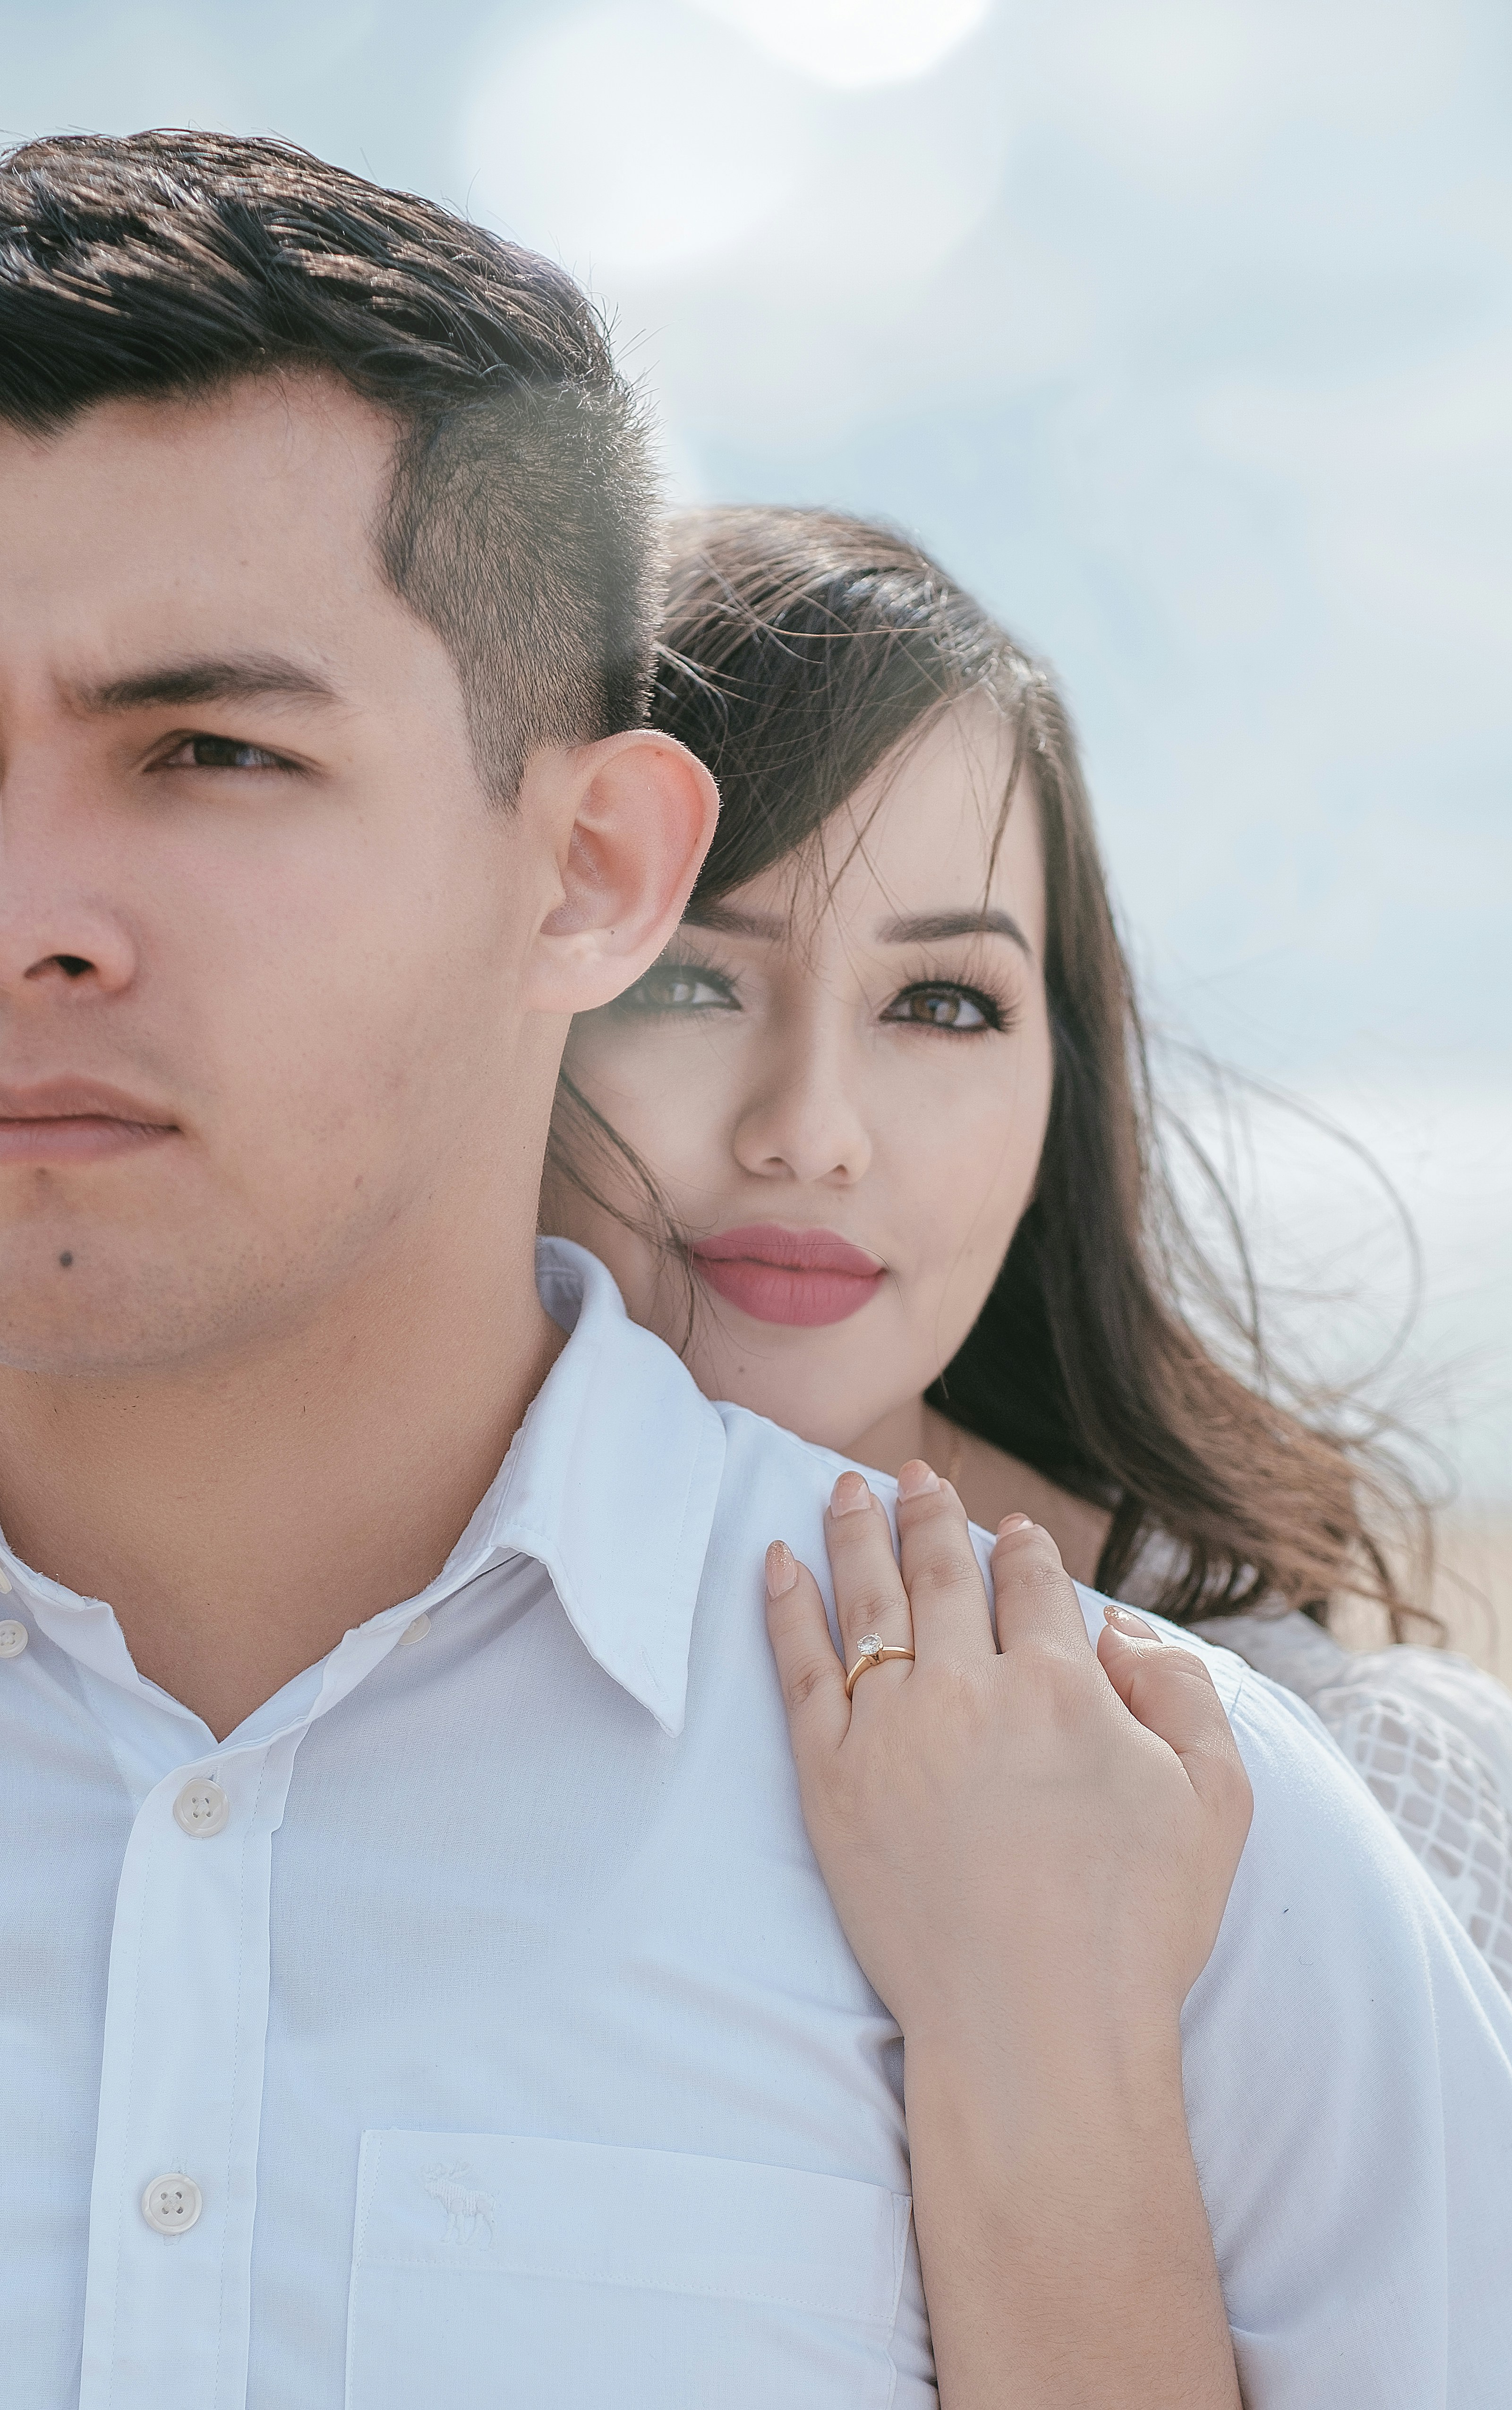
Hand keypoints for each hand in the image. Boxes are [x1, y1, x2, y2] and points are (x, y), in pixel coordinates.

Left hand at [765, 1460, 1252, 2055]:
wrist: (1034, 2028)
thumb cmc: (1134, 1925)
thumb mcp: (1214, 1799)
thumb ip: (1179, 1691)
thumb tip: (1117, 1625)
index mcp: (1065, 1686)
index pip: (1034, 1584)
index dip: (1023, 1548)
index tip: (1010, 1529)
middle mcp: (972, 1689)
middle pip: (944, 1572)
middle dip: (931, 1513)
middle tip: (914, 1475)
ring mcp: (892, 1731)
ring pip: (869, 1600)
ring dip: (857, 1531)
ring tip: (844, 1486)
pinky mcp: (830, 1780)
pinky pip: (799, 1668)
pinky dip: (787, 1606)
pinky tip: (777, 1562)